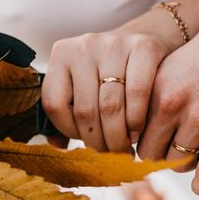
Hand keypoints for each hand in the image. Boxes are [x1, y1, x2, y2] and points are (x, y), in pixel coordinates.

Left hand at [42, 32, 173, 152]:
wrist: (143, 45)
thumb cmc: (107, 74)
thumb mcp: (81, 86)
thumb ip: (66, 113)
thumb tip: (57, 145)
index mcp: (61, 55)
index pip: (54, 103)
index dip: (68, 130)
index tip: (84, 141)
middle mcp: (83, 46)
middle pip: (85, 109)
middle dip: (98, 142)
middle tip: (108, 155)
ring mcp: (113, 44)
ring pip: (110, 106)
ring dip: (117, 137)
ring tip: (123, 148)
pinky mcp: (143, 46)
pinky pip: (137, 93)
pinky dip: (136, 120)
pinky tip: (136, 131)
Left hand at [137, 26, 198, 195]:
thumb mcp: (170, 67)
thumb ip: (151, 96)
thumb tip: (133, 129)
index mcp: (154, 88)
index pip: (132, 132)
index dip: (138, 141)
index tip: (144, 145)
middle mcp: (172, 105)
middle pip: (150, 153)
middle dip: (158, 156)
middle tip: (168, 152)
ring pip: (177, 164)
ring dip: (183, 165)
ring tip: (193, 154)